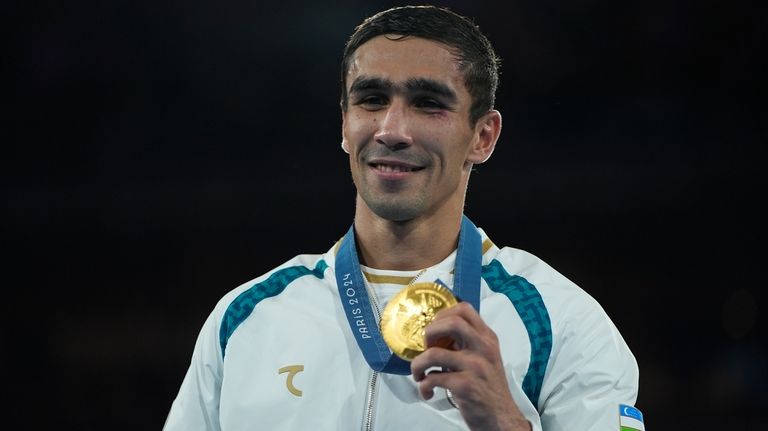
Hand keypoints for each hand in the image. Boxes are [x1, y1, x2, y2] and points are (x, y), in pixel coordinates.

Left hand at [411, 302, 530, 430]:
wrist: (501, 417)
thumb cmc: (488, 387)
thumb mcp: (485, 357)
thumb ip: (467, 342)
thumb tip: (436, 333)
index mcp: (487, 338)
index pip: (464, 309)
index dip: (442, 315)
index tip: (435, 329)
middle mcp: (483, 348)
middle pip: (451, 323)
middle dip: (429, 332)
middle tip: (426, 348)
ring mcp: (475, 367)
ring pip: (433, 353)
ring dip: (418, 364)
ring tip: (419, 374)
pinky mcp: (465, 386)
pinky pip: (433, 378)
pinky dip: (423, 386)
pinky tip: (427, 392)